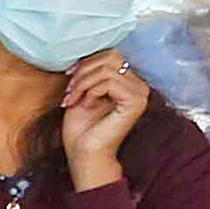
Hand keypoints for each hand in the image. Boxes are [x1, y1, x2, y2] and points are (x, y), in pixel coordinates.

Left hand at [60, 49, 148, 183]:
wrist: (84, 153)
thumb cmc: (82, 128)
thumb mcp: (83, 92)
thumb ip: (90, 72)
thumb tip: (84, 55)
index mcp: (128, 82)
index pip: (111, 55)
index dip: (87, 62)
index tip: (69, 76)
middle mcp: (139, 85)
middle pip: (111, 56)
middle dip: (84, 70)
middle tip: (70, 89)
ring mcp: (140, 93)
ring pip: (107, 69)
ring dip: (83, 82)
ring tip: (73, 98)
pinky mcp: (136, 102)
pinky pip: (110, 82)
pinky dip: (91, 90)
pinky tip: (86, 104)